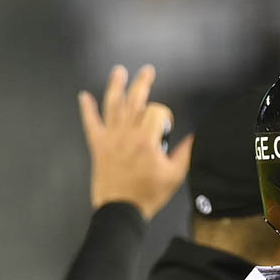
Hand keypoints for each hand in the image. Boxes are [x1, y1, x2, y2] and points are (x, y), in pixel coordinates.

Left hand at [78, 64, 192, 219]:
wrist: (121, 209)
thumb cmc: (148, 194)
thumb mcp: (175, 176)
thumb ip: (185, 153)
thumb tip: (194, 137)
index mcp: (146, 140)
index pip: (156, 112)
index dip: (165, 115)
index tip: (167, 128)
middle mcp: (127, 134)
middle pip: (135, 100)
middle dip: (142, 83)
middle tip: (147, 71)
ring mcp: (110, 138)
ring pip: (112, 105)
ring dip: (115, 86)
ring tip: (119, 72)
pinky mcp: (98, 145)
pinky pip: (91, 123)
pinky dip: (87, 109)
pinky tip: (84, 97)